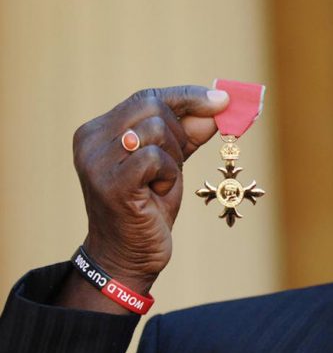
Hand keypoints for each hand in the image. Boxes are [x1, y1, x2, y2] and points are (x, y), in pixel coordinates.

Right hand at [73, 86, 228, 290]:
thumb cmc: (149, 207)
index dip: (187, 96)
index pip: (147, 97)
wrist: (129, 256)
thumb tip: (219, 104)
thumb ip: (189, 133)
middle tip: (176, 163)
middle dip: (179, 134)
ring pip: (156, 130)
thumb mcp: (171, 163)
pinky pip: (156, 157)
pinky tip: (157, 193)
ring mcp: (96, 160)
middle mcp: (90, 139)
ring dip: (173, 158)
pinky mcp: (111, 181)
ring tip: (159, 183)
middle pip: (152, 106)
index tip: (222, 100)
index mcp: (98, 130)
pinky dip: (168, 174)